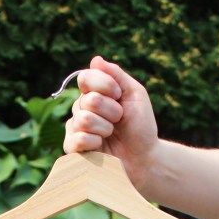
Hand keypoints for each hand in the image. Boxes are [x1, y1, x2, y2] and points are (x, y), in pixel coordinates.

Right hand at [63, 55, 159, 195]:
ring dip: (105, 128)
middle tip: (119, 120)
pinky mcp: (73, 150)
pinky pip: (76, 140)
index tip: (119, 95)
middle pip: (88, 100)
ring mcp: (76, 129)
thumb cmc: (141, 127)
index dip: (104, 84)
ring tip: (112, 134)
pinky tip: (101, 146)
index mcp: (94, 93)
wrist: (144, 158)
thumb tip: (95, 59)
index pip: (85, 77)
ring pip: (83, 120)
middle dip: (111, 111)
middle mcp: (82, 109)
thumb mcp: (135, 94)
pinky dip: (94, 142)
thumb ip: (116, 75)